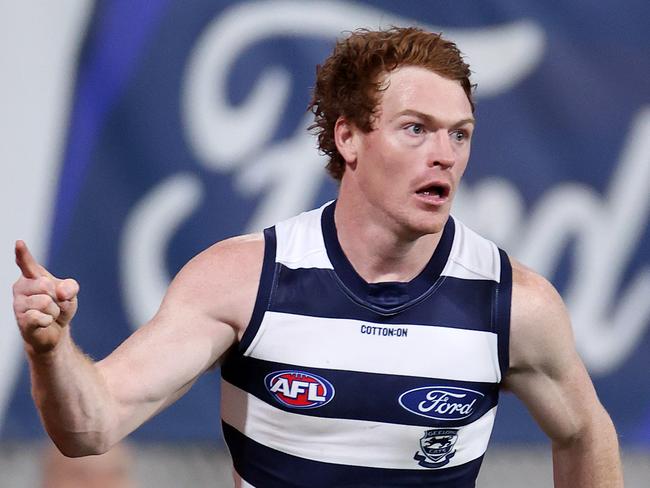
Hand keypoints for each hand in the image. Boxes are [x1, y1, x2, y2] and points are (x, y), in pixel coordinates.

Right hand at [13, 240, 78, 354]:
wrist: (55, 330)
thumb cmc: (60, 306)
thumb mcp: (71, 293)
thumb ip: (70, 287)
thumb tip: (60, 292)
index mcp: (32, 275)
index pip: (27, 263)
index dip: (23, 254)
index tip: (19, 243)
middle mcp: (21, 287)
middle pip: (45, 285)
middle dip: (57, 296)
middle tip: (54, 303)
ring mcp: (19, 304)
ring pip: (45, 302)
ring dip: (55, 310)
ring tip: (49, 313)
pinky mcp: (22, 321)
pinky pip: (42, 317)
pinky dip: (49, 320)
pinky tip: (44, 322)